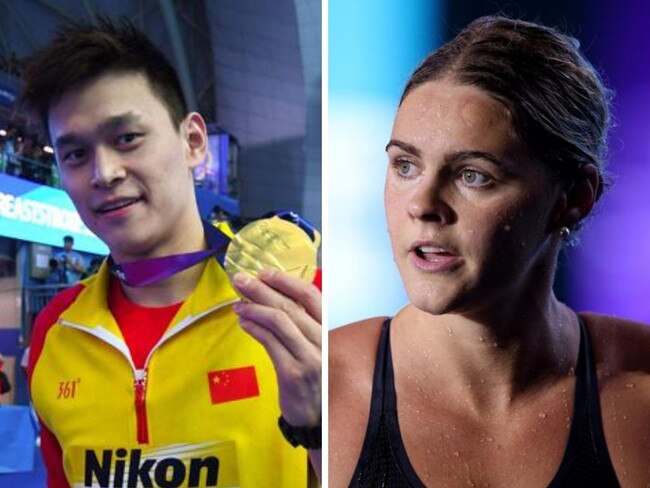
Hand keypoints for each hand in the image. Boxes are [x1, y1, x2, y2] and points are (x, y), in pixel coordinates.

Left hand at [232, 270, 320, 427]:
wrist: (319, 419)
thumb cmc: (315, 380)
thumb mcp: (315, 348)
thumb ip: (301, 326)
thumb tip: (271, 299)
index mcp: (328, 331)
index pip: (311, 296)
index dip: (286, 281)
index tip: (265, 273)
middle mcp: (323, 341)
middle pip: (290, 306)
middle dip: (262, 289)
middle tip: (240, 280)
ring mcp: (309, 358)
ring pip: (278, 321)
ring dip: (254, 308)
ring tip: (237, 303)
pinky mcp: (292, 373)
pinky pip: (269, 343)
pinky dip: (254, 328)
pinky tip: (243, 322)